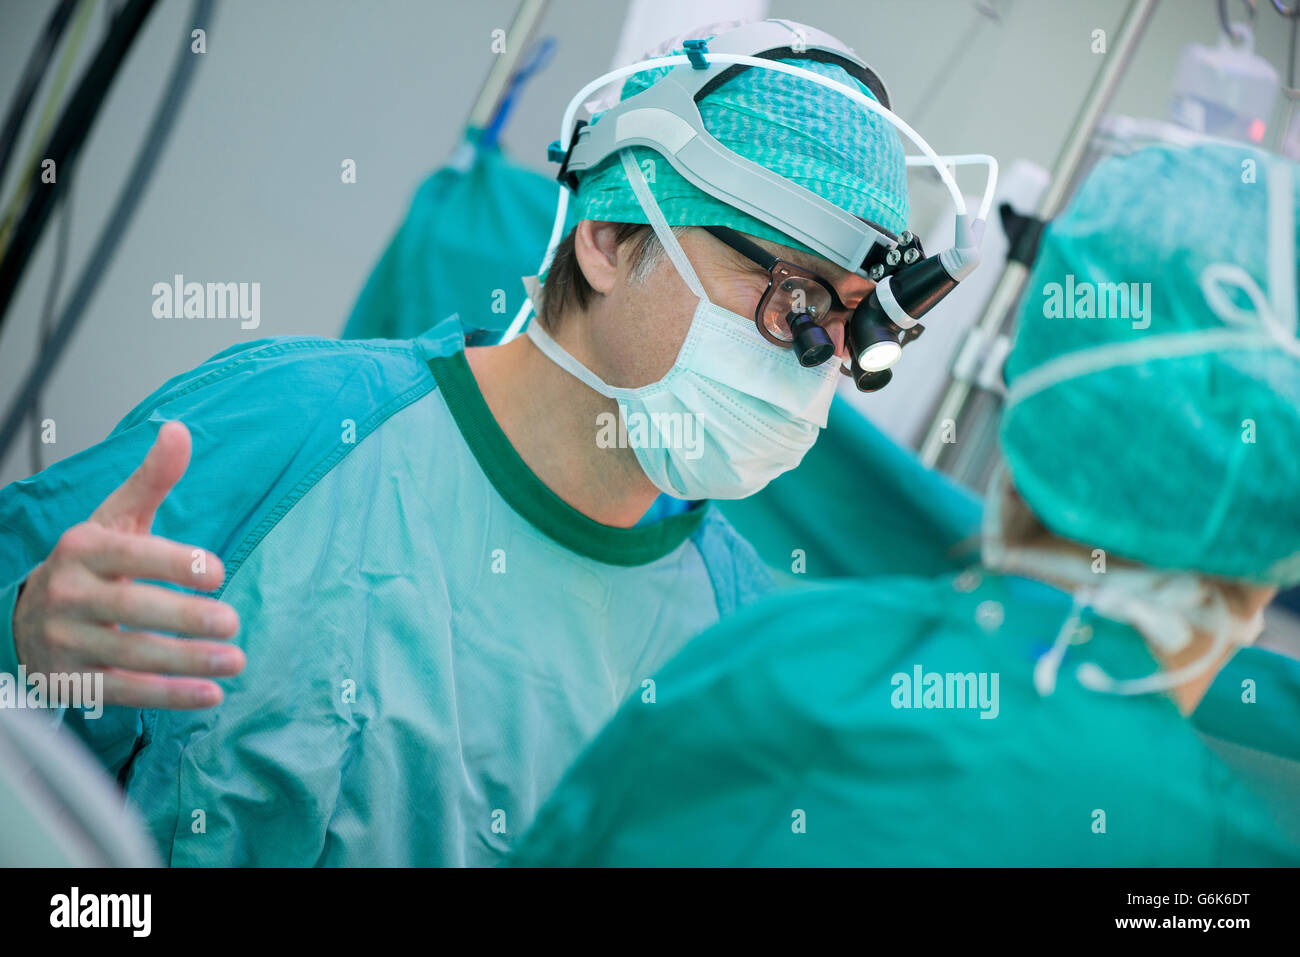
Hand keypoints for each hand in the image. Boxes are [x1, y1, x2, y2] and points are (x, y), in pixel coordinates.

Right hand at [12, 421, 243, 708]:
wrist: (28, 616)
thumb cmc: (91, 563)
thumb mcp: (116, 519)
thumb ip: (152, 480)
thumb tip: (180, 431)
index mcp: (83, 549)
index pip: (130, 554)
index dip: (174, 563)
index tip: (219, 570)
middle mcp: (69, 594)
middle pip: (132, 608)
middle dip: (184, 617)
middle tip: (233, 622)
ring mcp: (67, 640)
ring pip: (130, 655)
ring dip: (186, 662)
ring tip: (235, 661)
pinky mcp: (72, 680)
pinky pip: (124, 691)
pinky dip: (168, 696)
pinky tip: (210, 695)